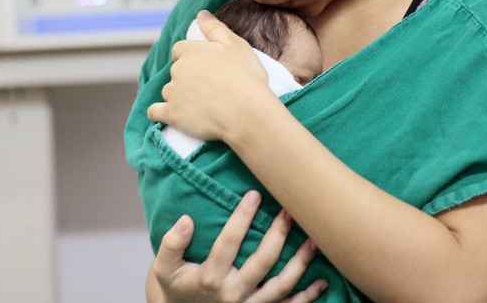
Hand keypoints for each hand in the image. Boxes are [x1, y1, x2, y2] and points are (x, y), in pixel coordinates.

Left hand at [147, 10, 273, 140]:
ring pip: (168, 91)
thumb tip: (200, 14)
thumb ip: (215, 28)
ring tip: (198, 105)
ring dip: (177, 95)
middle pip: (175, 71)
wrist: (246, 111)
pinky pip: (154, 112)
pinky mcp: (172, 114)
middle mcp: (178, 70)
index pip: (179, 50)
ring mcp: (173, 93)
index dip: (189, 57)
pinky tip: (170, 114)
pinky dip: (159, 113)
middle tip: (207, 87)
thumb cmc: (245, 77)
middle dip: (186, 77)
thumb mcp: (236, 45)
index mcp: (191, 51)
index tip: (202, 66)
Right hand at [148, 190, 327, 302]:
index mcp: (210, 278)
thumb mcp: (164, 268)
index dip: (242, 217)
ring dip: (300, 263)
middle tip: (290, 210)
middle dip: (279, 234)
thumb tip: (186, 220)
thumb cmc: (176, 286)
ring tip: (313, 239)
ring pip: (281, 285)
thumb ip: (171, 244)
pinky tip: (322, 281)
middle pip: (262, 262)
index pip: (229, 243)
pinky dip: (307, 296)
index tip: (254, 194)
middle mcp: (232, 295)